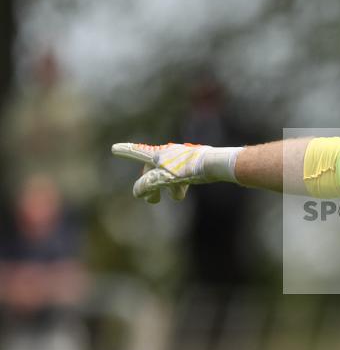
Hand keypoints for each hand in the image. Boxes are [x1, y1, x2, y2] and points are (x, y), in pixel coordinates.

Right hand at [111, 142, 240, 202]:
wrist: (214, 164)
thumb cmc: (187, 170)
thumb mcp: (163, 179)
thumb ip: (146, 185)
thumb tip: (136, 192)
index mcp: (158, 155)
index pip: (137, 153)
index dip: (126, 152)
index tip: (115, 148)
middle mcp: (167, 153)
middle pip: (153, 171)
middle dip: (152, 186)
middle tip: (153, 201)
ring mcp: (180, 158)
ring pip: (168, 175)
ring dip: (168, 187)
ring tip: (176, 196)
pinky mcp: (192, 163)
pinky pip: (180, 175)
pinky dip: (179, 185)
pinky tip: (183, 192)